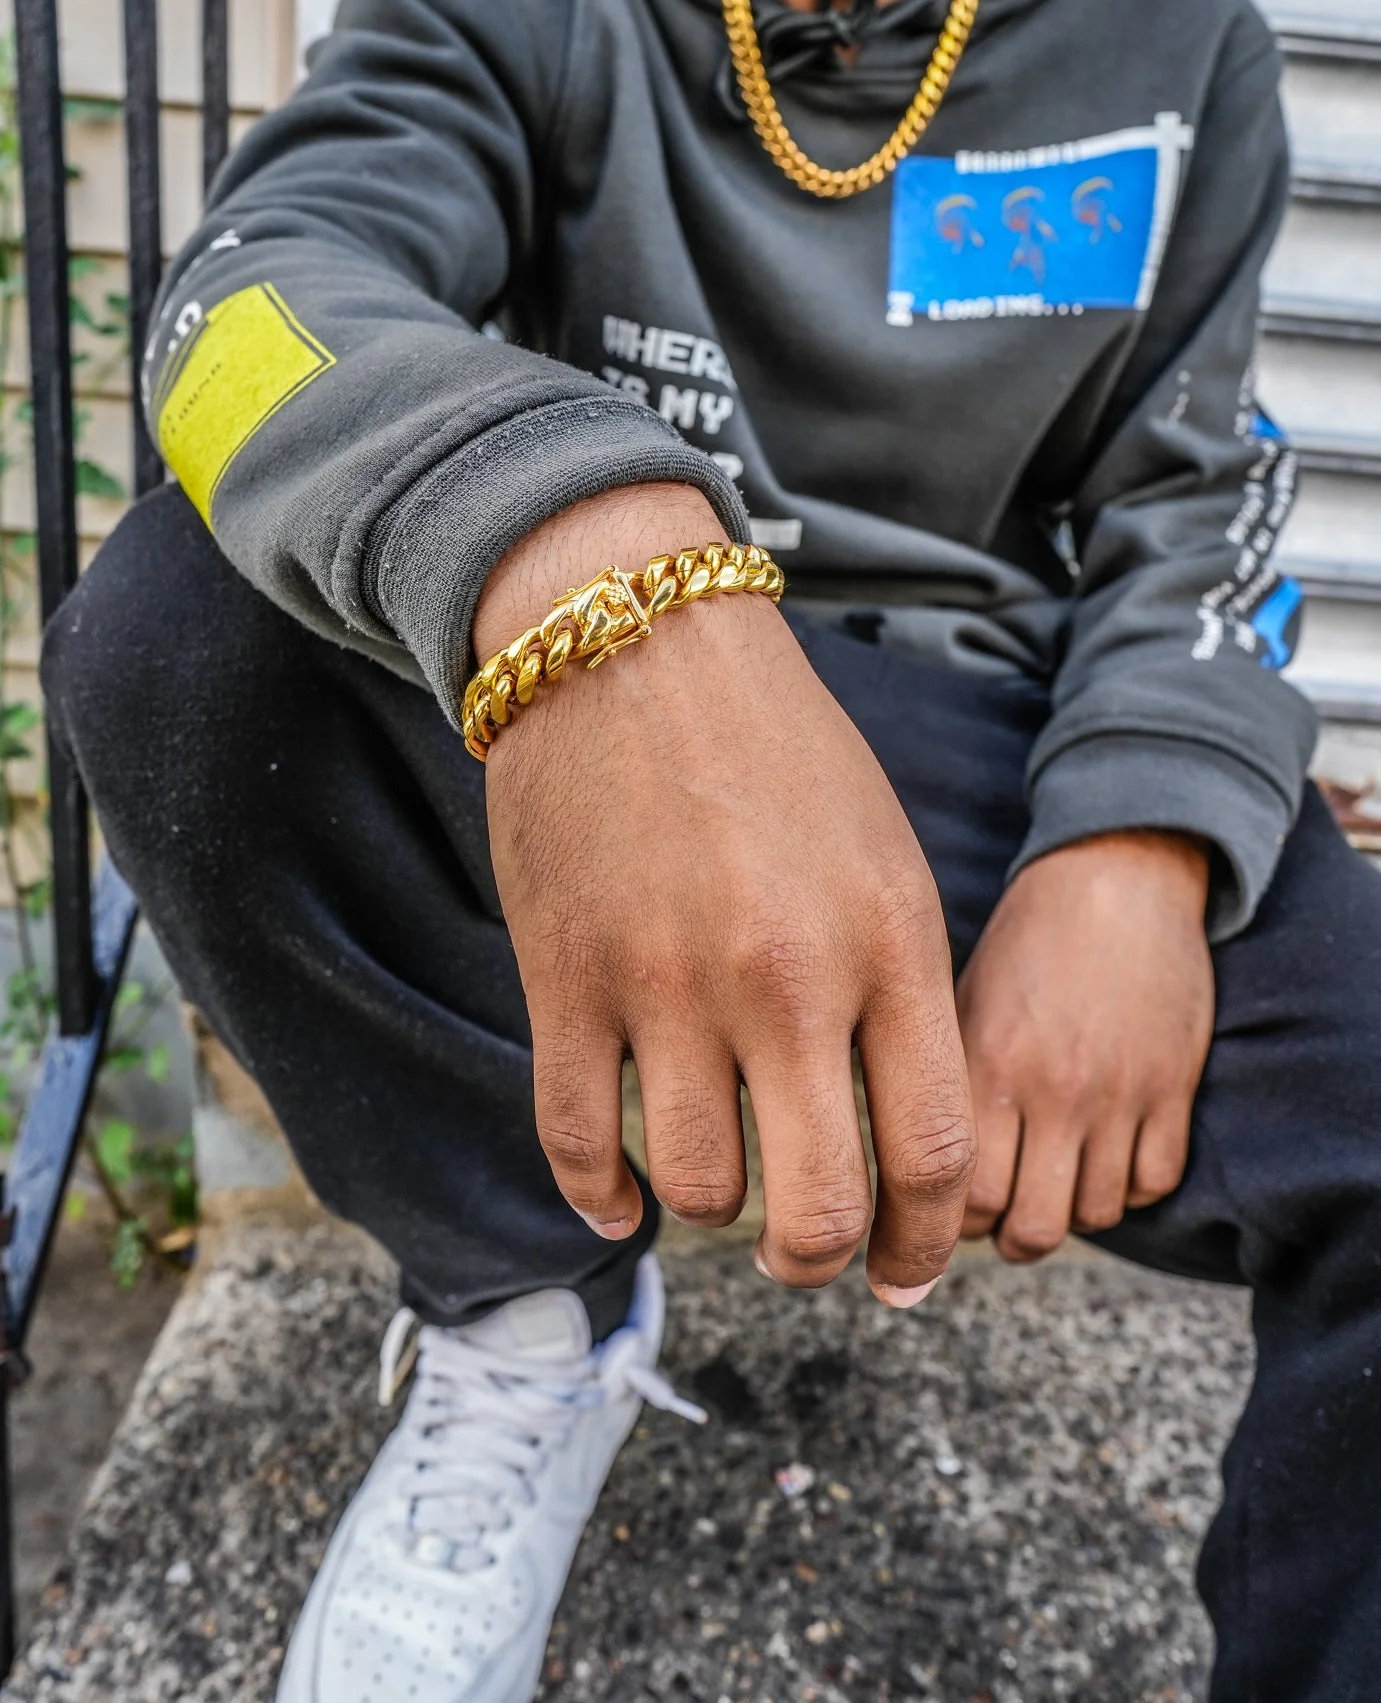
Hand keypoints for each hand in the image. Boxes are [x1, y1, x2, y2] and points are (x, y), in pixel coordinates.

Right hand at [475, 483, 975, 1303]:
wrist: (633, 639)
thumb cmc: (775, 750)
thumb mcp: (883, 858)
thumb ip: (902, 994)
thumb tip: (902, 1143)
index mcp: (885, 941)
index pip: (934, 1152)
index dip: (925, 1244)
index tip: (906, 1276)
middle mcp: (783, 977)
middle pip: (819, 1210)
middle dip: (820, 1263)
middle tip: (806, 1255)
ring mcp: (666, 983)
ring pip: (701, 1190)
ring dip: (717, 1212)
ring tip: (721, 1179)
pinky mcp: (565, 978)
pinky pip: (579, 1144)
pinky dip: (603, 1199)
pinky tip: (626, 1201)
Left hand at [957, 831, 1213, 1261]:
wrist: (1117, 878)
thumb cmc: (1027, 940)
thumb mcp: (964, 1000)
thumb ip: (947, 1082)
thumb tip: (916, 1163)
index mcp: (990, 1062)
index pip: (963, 1196)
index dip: (950, 1221)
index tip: (944, 1211)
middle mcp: (1056, 1088)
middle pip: (1032, 1228)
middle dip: (1009, 1238)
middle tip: (1000, 1217)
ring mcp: (1121, 1093)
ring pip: (1094, 1216)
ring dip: (1068, 1213)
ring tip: (1050, 1184)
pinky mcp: (1174, 1088)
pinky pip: (1153, 1183)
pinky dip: (1126, 1187)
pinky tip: (1103, 1157)